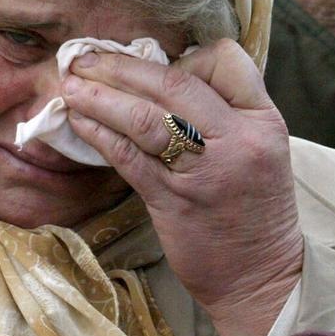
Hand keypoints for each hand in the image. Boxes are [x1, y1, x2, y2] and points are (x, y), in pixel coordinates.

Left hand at [61, 39, 303, 335]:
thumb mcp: (259, 152)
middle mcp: (238, 139)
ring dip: (99, 96)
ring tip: (70, 86)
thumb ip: (224, 116)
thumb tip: (163, 83)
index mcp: (264, 121)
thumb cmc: (254, 214)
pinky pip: (128, 156)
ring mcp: (206, 170)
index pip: (226, 60)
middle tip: (86, 58)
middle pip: (173, 82)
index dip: (186, 56)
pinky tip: (81, 124)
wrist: (262, 279)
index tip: (157, 67)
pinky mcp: (174, 200)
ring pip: (144, 116)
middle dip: (122, 66)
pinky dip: (100, 134)